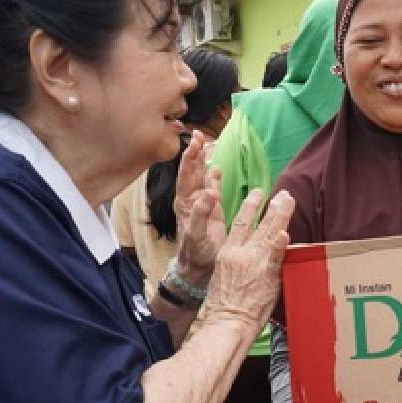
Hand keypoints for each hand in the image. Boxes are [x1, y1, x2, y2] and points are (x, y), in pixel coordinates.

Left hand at [173, 131, 224, 285]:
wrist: (200, 268)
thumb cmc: (196, 253)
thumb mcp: (197, 235)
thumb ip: (200, 213)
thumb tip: (208, 192)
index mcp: (184, 203)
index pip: (186, 176)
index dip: (189, 159)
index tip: (194, 143)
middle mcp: (191, 200)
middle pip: (191, 171)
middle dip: (194, 153)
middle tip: (198, 135)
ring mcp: (201, 204)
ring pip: (200, 177)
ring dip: (202, 161)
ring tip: (205, 143)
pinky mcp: (212, 210)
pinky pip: (212, 188)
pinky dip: (213, 176)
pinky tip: (216, 167)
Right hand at [203, 189, 293, 334]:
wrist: (226, 322)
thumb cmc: (223, 306)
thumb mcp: (221, 276)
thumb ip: (234, 262)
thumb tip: (245, 257)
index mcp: (227, 252)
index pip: (240, 223)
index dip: (250, 207)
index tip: (258, 194)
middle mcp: (241, 253)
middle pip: (258, 224)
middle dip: (272, 207)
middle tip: (283, 194)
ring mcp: (255, 262)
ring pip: (269, 233)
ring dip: (281, 215)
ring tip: (289, 201)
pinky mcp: (267, 275)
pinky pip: (276, 256)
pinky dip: (280, 244)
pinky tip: (285, 233)